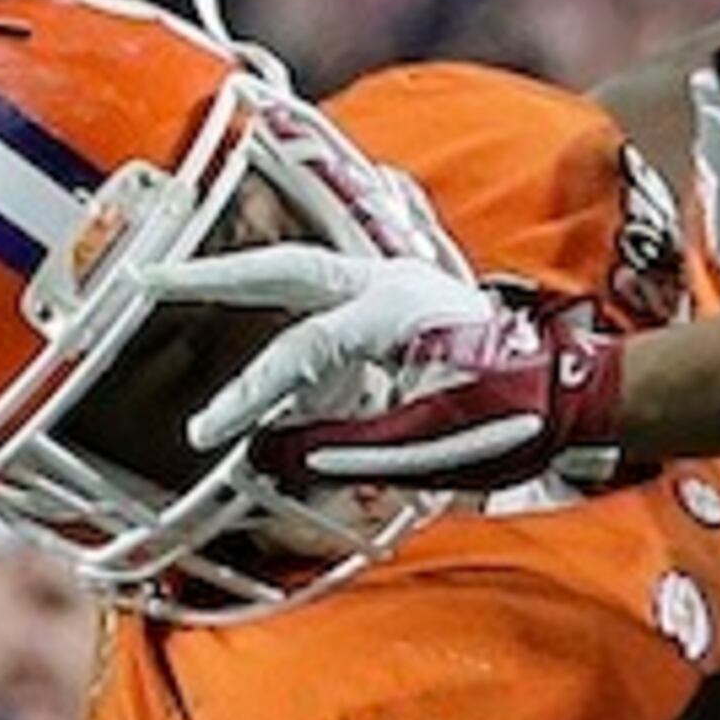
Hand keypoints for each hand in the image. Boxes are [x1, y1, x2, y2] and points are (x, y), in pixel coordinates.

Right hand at [162, 243, 514, 455]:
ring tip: (175, 286)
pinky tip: (256, 320)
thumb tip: (267, 450)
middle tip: (142, 277)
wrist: (577, 397)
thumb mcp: (426, 444)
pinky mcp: (405, 299)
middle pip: (282, 269)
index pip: (298, 351)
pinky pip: (330, 290)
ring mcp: (400, 283)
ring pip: (303, 270)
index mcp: (394, 313)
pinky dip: (285, 303)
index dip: (248, 395)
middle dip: (207, 276)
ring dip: (244, 279)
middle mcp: (392, 283)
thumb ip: (342, 445)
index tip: (207, 430)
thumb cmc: (513, 418)